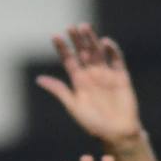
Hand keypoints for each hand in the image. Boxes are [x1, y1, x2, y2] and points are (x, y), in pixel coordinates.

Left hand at [36, 24, 141, 142]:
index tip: (55, 36)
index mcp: (78, 80)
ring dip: (92, 40)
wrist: (117, 133)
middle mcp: (92, 74)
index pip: (69, 59)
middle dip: (77, 39)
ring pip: (98, 52)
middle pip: (83, 51)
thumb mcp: (74, 106)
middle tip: (71, 27)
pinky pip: (116, 60)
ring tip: (85, 28)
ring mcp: (106, 74)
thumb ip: (59, 91)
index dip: (62, 48)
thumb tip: (39, 79)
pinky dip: (112, 50)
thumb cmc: (94, 124)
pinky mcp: (121, 76)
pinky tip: (105, 42)